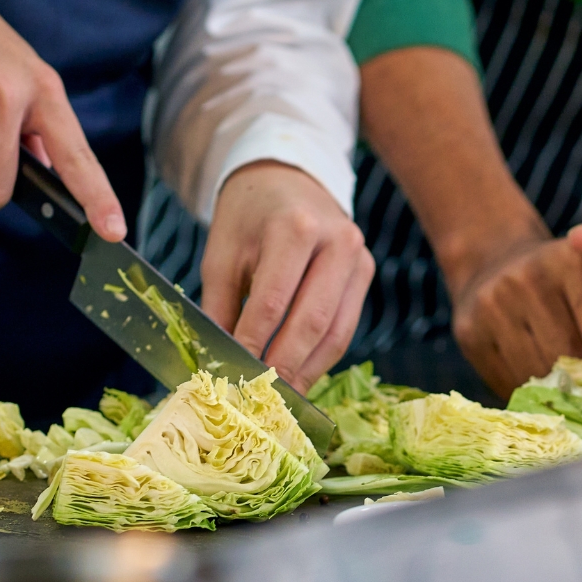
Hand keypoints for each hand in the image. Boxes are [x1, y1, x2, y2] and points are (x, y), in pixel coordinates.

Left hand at [199, 161, 372, 390]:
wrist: (286, 180)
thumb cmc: (247, 218)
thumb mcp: (221, 254)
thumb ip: (219, 308)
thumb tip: (215, 362)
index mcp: (294, 228)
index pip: (273, 301)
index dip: (254, 345)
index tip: (234, 378)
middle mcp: (336, 241)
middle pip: (311, 321)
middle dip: (284, 367)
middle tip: (260, 401)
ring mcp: (358, 257)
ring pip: (336, 331)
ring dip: (307, 370)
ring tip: (280, 399)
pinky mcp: (366, 272)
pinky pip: (345, 326)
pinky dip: (321, 357)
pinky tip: (299, 376)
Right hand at [447, 235, 581, 397]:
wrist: (490, 257)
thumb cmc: (552, 277)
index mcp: (570, 261)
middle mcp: (528, 279)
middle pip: (569, 356)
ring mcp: (493, 304)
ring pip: (537, 372)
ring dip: (559, 395)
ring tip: (572, 401)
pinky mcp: (469, 330)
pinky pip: (505, 379)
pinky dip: (527, 394)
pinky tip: (539, 392)